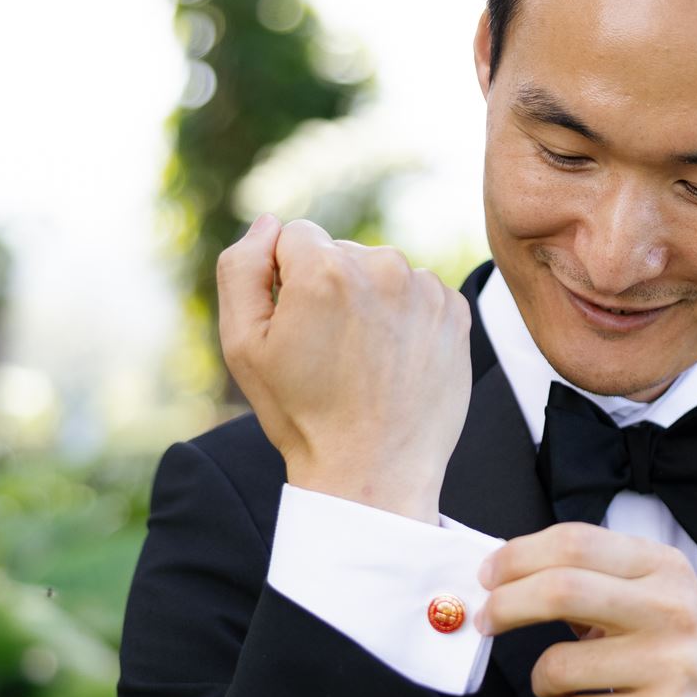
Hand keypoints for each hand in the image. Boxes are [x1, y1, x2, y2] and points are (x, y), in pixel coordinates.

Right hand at [216, 215, 472, 519]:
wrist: (374, 472)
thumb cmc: (302, 414)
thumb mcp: (243, 344)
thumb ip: (241, 268)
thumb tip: (269, 224)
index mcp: (324, 268)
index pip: (294, 237)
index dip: (287, 282)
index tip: (297, 328)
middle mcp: (381, 266)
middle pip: (341, 252)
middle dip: (330, 288)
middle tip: (330, 354)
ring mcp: (424, 289)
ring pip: (381, 272)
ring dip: (370, 301)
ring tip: (364, 361)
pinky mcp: (455, 312)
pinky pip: (418, 294)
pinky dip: (406, 318)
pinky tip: (394, 362)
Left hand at [474, 522, 696, 696]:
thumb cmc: (684, 658)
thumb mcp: (655, 600)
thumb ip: (594, 581)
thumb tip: (510, 574)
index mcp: (664, 569)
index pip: (576, 543)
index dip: (518, 556)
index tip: (489, 576)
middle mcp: (672, 609)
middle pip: (561, 589)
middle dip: (506, 606)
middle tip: (486, 621)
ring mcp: (672, 665)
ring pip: (558, 665)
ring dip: (543, 680)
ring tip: (567, 684)